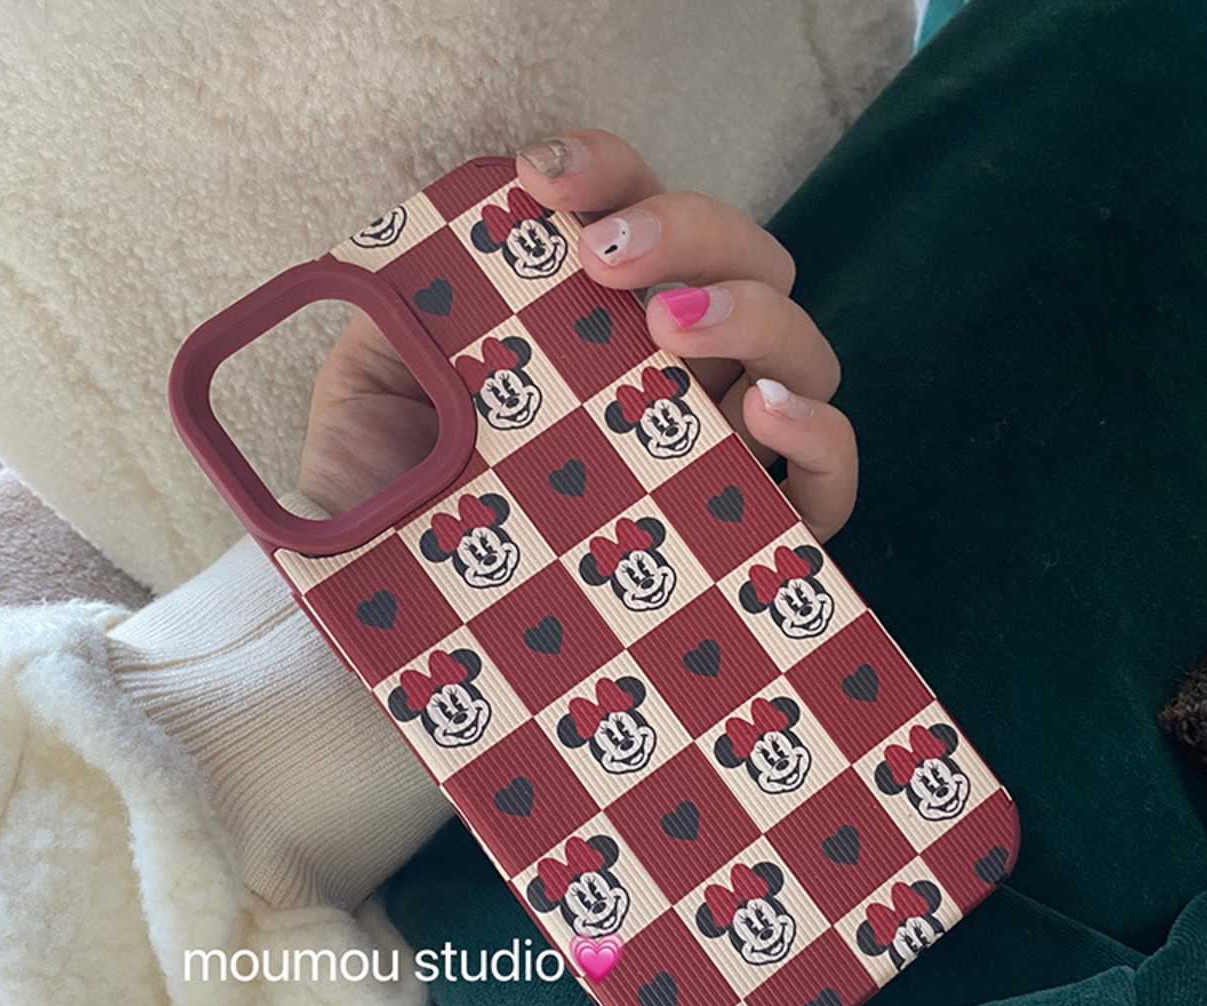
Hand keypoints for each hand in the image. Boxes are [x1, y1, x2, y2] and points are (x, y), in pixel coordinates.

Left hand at [300, 128, 856, 540]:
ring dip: (752, 311)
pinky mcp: (754, 539)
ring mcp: (720, 455)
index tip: (543, 181)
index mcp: (596, 328)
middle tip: (604, 264)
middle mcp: (672, 379)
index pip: (636, 215)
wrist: (401, 633)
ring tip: (669, 328)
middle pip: (742, 262)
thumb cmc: (392, 508)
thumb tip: (445, 232)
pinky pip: (830, 482)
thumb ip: (407, 305)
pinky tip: (763, 412)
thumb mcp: (376, 387)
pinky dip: (820, 432)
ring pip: (798, 351)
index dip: (609, 172)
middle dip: (690, 230)